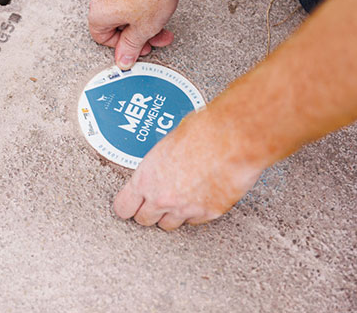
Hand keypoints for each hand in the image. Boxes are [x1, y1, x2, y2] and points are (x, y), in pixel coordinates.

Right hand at [88, 0, 197, 69]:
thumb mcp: (144, 28)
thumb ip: (132, 46)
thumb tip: (123, 60)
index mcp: (99, 13)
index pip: (102, 39)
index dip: (121, 47)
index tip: (137, 48)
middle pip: (116, 26)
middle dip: (138, 35)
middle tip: (154, 39)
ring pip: (126, 12)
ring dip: (144, 22)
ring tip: (161, 23)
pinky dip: (144, 7)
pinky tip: (159, 7)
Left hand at [113, 112, 263, 229]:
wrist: (233, 137)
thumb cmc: (202, 130)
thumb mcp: (167, 141)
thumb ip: (158, 162)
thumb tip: (159, 162)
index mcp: (145, 178)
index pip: (123, 207)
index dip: (127, 206)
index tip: (130, 205)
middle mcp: (162, 198)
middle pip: (145, 220)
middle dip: (149, 211)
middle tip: (155, 201)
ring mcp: (185, 208)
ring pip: (169, 225)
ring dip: (171, 214)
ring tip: (179, 197)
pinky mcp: (209, 213)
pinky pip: (194, 221)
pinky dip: (195, 212)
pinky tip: (199, 196)